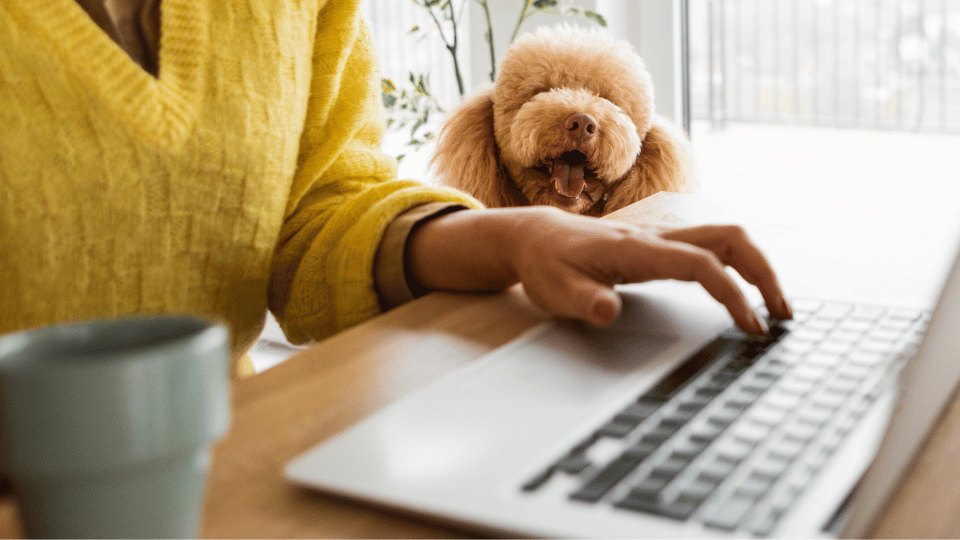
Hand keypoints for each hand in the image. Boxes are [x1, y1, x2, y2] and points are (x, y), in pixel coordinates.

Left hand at [406, 207, 791, 333]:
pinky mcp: (660, 241)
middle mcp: (657, 236)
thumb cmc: (546, 265)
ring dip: (756, 264)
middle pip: (729, 237)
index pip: (701, 265)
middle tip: (782, 313)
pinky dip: (738, 262)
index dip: (732, 293)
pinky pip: (711, 243)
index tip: (751, 325)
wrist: (534, 236)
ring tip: (772, 305)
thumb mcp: (556, 291)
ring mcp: (661, 235)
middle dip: (764, 272)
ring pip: (725, 235)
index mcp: (638, 250)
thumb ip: (583, 302)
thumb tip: (607, 312)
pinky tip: (741, 288)